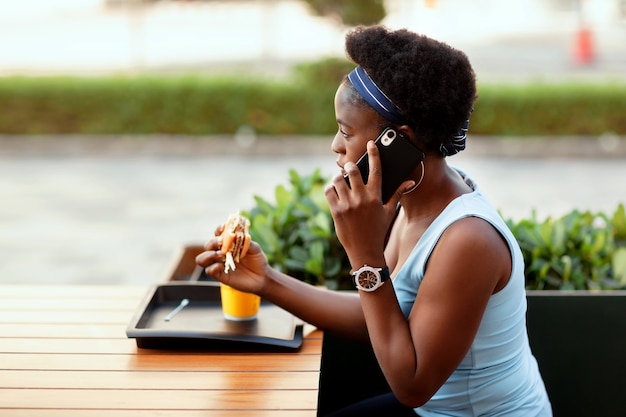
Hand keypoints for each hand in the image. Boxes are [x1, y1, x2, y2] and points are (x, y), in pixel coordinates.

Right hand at [195, 224, 269, 294]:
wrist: (262, 277)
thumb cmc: (257, 260)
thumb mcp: (255, 249)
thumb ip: (246, 242)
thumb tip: (238, 236)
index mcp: (228, 243)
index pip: (218, 233)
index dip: (219, 229)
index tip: (224, 227)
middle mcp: (221, 252)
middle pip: (208, 245)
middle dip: (213, 242)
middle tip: (222, 242)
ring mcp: (219, 264)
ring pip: (202, 259)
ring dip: (208, 255)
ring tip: (221, 254)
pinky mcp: (220, 275)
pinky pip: (209, 271)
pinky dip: (213, 267)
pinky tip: (221, 266)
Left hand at [325, 141, 414, 267]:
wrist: (365, 251)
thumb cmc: (378, 230)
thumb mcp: (389, 212)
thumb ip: (397, 194)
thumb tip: (410, 182)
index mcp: (375, 196)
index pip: (376, 169)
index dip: (374, 154)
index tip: (371, 144)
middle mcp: (361, 198)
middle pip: (352, 170)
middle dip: (350, 167)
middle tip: (350, 169)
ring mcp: (347, 205)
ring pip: (338, 179)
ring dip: (339, 177)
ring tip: (342, 181)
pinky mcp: (336, 211)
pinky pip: (329, 191)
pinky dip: (330, 189)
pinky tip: (335, 192)